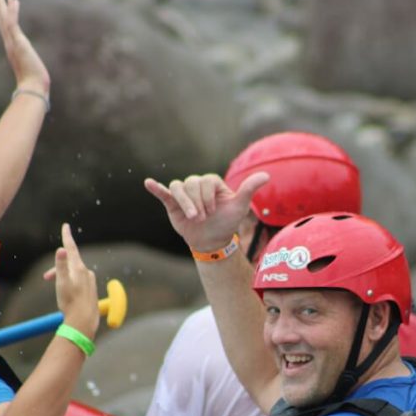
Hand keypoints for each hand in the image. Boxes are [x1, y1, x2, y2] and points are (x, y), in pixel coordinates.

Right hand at [0, 0, 49, 94]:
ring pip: (4, 19)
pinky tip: (13, 0)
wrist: (33, 89)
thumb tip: (38, 76)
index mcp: (13, 48)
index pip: (7, 27)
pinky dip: (13, 12)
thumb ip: (32, 70)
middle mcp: (10, 44)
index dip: (6, 13)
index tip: (8, 1)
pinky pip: (13, 24)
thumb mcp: (33, 72)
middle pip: (1, 19)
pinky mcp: (18, 43)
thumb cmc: (34, 84)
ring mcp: (13, 43)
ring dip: (0, 3)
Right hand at [44, 223, 98, 338]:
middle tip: (45, 278)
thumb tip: (61, 249)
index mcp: (78, 268)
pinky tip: (68, 295)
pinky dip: (70, 283)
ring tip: (57, 290)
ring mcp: (89, 281)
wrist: (84, 320)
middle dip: (57, 267)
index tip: (65, 226)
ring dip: (62, 277)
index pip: (71, 248)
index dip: (66, 236)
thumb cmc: (70, 302)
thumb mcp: (62, 283)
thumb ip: (61, 266)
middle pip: (69, 263)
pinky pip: (78, 281)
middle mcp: (86, 272)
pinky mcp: (90, 290)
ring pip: (73, 273)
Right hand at [144, 172, 269, 252]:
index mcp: (211, 182)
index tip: (213, 212)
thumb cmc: (227, 222)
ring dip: (185, 202)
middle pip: (191, 184)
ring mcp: (183, 193)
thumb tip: (267, 175)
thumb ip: (249, 189)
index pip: (205, 182)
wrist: (213, 241)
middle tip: (203, 218)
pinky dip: (156, 188)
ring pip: (178, 188)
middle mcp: (196, 184)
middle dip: (198, 203)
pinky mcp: (172, 203)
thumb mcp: (239, 206)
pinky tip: (148, 183)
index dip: (208, 198)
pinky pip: (163, 192)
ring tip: (193, 217)